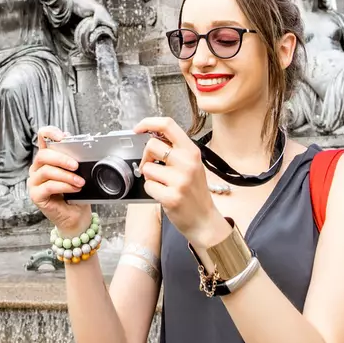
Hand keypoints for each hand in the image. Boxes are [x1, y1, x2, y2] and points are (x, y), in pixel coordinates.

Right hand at [28, 126, 90, 235]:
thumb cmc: (76, 194)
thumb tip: (77, 146)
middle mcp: (37, 169)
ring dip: (66, 175)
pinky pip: (48, 186)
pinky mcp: (35, 195)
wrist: (75, 217)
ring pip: (47, 170)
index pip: (42, 138)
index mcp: (46, 159)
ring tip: (80, 181)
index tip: (62, 135)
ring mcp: (34, 182)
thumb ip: (73, 159)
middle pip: (43, 155)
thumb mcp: (77, 173)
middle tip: (76, 165)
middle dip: (62, 158)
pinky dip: (64, 186)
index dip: (50, 132)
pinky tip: (75, 188)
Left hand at [134, 117, 226, 248]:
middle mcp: (187, 163)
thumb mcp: (192, 165)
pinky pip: (148, 186)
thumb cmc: (195, 192)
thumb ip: (176, 150)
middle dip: (146, 156)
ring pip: (147, 168)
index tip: (139, 128)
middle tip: (153, 166)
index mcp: (192, 152)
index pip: (168, 125)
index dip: (148, 123)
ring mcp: (180, 181)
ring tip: (163, 184)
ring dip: (150, 177)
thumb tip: (152, 136)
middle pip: (151, 145)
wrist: (204, 220)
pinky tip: (164, 195)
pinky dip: (151, 190)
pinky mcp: (171, 197)